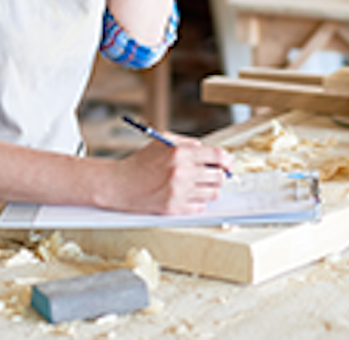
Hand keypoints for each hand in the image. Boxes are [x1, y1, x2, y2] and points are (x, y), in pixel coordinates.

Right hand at [103, 136, 233, 214]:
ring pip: (212, 193)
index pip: (217, 156)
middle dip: (220, 175)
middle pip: (219, 176)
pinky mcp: (174, 208)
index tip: (229, 163)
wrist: (120, 184)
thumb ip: (188, 143)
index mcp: (180, 153)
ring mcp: (178, 192)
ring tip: (202, 185)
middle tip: (216, 175)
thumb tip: (208, 151)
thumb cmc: (141, 161)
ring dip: (211, 189)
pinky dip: (198, 201)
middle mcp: (181, 172)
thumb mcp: (163, 141)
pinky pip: (200, 207)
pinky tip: (189, 195)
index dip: (227, 160)